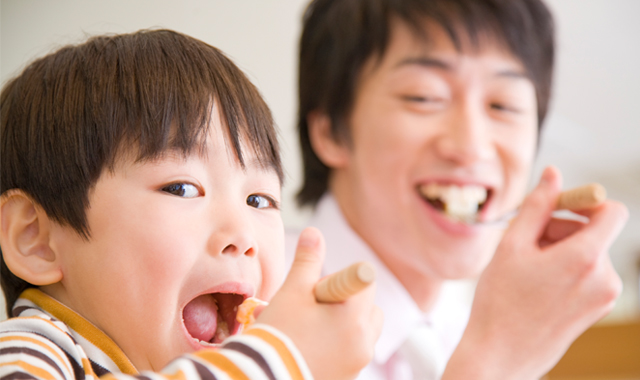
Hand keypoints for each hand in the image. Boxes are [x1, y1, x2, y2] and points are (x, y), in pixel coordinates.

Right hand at [255, 227, 382, 379]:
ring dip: (339, 323)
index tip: (318, 288)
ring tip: (306, 327)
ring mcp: (357, 363)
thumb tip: (313, 233)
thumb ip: (307, 261)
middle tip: (310, 307)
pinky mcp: (347, 378)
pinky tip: (305, 344)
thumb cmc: (278, 335)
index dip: (340, 278)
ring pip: (358, 330)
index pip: (365, 280)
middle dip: (343, 301)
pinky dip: (334, 344)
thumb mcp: (292, 292)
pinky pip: (348, 352)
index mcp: (355, 316)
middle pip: (366, 307)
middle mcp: (364, 341)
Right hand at [444, 166, 627, 379]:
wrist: (500, 355)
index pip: (612, 212)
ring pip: (589, 253)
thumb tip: (554, 174)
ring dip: (560, 250)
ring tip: (526, 266)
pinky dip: (565, 269)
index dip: (586, 203)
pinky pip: (587, 275)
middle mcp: (604, 278)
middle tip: (526, 241)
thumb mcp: (512, 245)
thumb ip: (537, 205)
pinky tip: (536, 283)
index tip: (558, 209)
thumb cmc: (501, 300)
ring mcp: (603, 297)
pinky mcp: (596, 311)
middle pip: (594, 232)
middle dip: (562, 228)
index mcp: (586, 258)